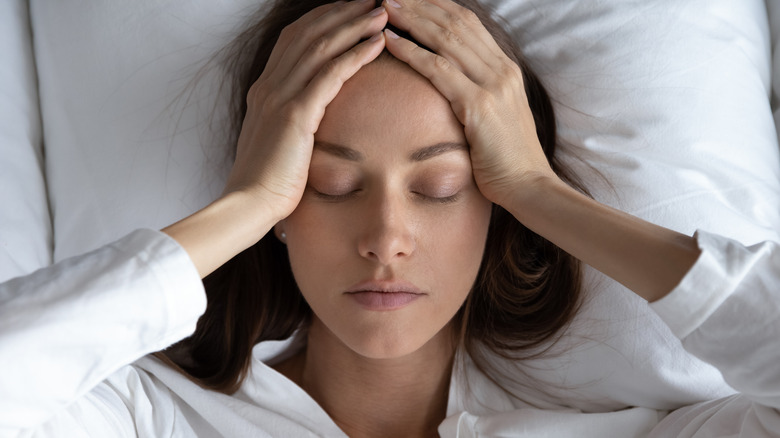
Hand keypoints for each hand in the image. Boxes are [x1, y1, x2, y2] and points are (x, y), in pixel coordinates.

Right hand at [223, 0, 387, 222]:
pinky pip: (331, 74)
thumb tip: (310, 117)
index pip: (294, 40)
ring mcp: (280, 97)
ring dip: (353, 26)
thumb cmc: (266, 182)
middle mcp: (269, 85)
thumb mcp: (277, 142)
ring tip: (380, 13)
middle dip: (341, 13)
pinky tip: (377, 44)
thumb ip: (290, 121)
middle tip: (370, 1)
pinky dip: (356, 54)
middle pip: (308, 33)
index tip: (348, 11)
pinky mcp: (295, 114)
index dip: (322, 20)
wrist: (249, 203)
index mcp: (264, 89)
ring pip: (321, 47)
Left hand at [382, 0, 556, 207]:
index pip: (469, 24)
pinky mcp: (479, 105)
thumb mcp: (496, 117)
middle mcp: (500, 69)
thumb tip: (449, 85)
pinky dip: (411, 52)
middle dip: (421, 5)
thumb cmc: (507, 158)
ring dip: (412, 20)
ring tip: (385, 9)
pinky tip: (390, 42)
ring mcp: (492, 84)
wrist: (528, 185)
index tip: (412, 0)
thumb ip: (477, 94)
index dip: (438, 7)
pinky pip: (438, 69)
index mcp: (505, 69)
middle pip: (456, 23)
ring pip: (446, 38)